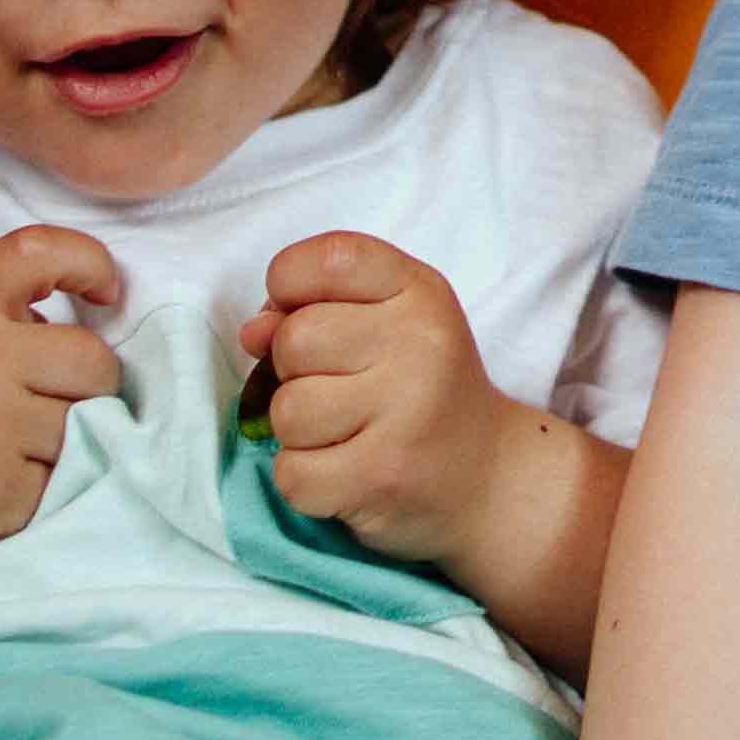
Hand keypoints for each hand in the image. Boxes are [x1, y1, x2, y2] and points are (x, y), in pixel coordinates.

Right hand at [0, 224, 119, 576]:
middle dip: (92, 382)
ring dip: (63, 440)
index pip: (38, 252)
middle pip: (94, 362)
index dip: (88, 261)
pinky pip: (60, 486)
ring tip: (7, 446)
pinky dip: (40, 488)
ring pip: (84, 430)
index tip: (106, 291)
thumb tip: (85, 322)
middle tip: (57, 397)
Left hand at [246, 230, 550, 566]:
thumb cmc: (418, 387)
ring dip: (298, 432)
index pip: (328, 259)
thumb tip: (252, 332)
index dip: (290, 284)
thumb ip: (312, 307)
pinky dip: (305, 480)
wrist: (487, 474)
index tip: (305, 311)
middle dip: (294, 372)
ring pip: (286, 413)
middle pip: (292, 341)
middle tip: (341, 389)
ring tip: (346, 433)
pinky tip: (346, 471)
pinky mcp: (384, 475)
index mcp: (419, 292)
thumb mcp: (384, 322)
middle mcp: (420, 343)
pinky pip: (292, 474)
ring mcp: (406, 411)